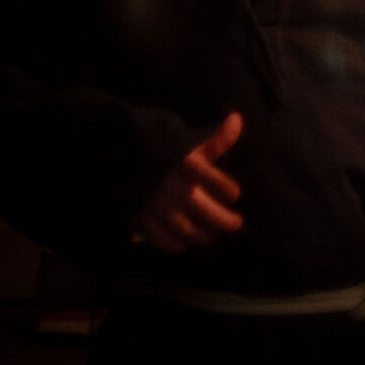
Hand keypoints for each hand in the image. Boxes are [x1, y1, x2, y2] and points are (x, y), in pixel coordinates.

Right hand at [133, 111, 244, 253]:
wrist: (128, 162)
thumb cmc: (170, 156)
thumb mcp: (193, 146)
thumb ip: (218, 140)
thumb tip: (236, 119)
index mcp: (186, 166)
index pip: (214, 180)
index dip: (227, 189)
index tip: (235, 194)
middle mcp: (173, 187)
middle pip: (206, 212)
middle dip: (225, 221)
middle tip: (237, 223)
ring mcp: (157, 206)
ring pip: (187, 230)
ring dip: (204, 236)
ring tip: (213, 234)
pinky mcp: (143, 220)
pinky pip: (162, 240)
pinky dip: (175, 245)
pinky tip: (185, 242)